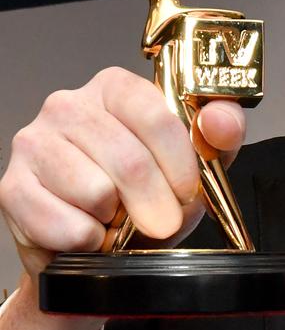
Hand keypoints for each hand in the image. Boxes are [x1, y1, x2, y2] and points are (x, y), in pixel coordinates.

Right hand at [0, 66, 245, 279]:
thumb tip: (219, 119)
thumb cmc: (150, 193)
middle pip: (128, 159)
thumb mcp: (198, 161)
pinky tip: (91, 231)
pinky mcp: (11, 186)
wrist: (101, 241)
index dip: (179, 164)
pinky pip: (64, 225)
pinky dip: (89, 241)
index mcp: (116, 88)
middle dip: (156, 203)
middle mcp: (69, 104)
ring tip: (118, 218)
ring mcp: (34, 142)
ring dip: (118, 221)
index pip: (156, 117)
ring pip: (96, 192)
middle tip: (162, 221)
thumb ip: (219, 134)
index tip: (188, 193)